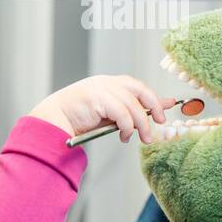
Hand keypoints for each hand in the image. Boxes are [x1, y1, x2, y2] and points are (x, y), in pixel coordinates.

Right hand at [30, 75, 175, 142]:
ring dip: (141, 124)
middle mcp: (106, 82)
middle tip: (160, 122)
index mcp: (109, 83)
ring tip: (144, 138)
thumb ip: (128, 112)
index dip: (154, 97)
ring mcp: (101, 88)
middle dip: (154, 105)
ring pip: (132, 104)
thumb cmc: (79, 119)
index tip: (168, 107)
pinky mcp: (96, 98)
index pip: (137, 87)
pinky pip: (121, 113)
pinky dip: (127, 126)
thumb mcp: (109, 115)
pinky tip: (125, 136)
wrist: (53, 120)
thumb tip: (151, 114)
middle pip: (139, 90)